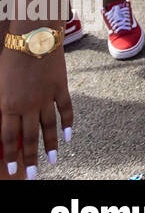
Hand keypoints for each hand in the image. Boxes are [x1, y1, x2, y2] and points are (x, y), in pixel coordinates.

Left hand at [0, 44, 72, 177]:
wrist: (33, 38)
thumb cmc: (9, 58)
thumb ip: (0, 105)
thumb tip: (1, 121)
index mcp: (8, 105)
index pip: (8, 138)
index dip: (10, 155)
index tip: (12, 170)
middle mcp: (27, 105)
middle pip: (29, 137)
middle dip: (30, 158)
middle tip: (34, 174)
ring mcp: (46, 97)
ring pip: (48, 127)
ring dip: (51, 146)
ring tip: (53, 160)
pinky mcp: (60, 88)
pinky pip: (65, 110)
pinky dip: (68, 124)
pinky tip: (69, 137)